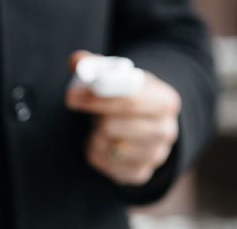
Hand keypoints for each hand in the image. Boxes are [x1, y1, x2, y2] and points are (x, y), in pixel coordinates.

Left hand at [65, 51, 180, 185]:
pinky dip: (93, 150)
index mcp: (165, 100)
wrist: (144, 119)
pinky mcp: (139, 173)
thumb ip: (94, 64)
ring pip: (104, 145)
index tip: (70, 96)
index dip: (97, 99)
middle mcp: (166, 130)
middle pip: (112, 126)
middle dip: (94, 116)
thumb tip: (77, 62)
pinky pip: (102, 163)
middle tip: (91, 111)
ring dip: (93, 133)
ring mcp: (155, 155)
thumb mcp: (116, 73)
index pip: (129, 101)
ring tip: (101, 124)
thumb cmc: (126, 93)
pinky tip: (103, 140)